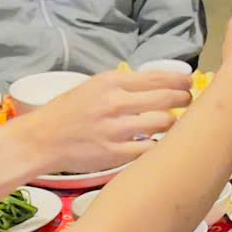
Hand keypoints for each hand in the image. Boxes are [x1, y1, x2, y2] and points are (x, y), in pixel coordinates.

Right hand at [18, 69, 187, 174]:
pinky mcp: (115, 154)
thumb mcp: (92, 87)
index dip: (180, 80)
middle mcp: (115, 102)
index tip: (190, 82)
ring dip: (175, 123)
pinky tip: (161, 145)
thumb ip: (121, 86)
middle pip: (167, 99)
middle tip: (189, 102)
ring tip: (176, 124)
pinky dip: (160, 146)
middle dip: (184, 99)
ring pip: (163, 123)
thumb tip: (154, 85)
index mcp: (110, 82)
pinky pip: (150, 149)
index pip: (157, 77)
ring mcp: (116, 129)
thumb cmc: (66, 112)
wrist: (41, 139)